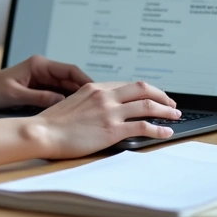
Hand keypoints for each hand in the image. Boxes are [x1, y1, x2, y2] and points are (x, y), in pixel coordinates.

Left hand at [0, 55, 91, 109]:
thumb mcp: (15, 95)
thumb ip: (39, 97)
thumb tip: (62, 100)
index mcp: (38, 64)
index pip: (68, 70)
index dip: (84, 79)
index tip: (97, 90)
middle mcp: (43, 69)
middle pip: (71, 78)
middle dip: (85, 90)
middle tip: (101, 102)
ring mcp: (42, 79)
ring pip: (66, 87)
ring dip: (78, 97)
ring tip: (93, 109)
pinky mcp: (39, 88)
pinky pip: (58, 94)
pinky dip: (68, 101)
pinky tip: (77, 112)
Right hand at [25, 80, 179, 159]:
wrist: (42, 132)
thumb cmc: (51, 123)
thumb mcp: (71, 104)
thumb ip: (88, 103)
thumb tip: (99, 111)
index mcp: (94, 88)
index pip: (126, 85)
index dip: (144, 91)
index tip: (152, 97)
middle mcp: (104, 95)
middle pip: (142, 88)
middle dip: (161, 95)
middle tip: (171, 103)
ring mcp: (109, 111)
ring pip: (147, 105)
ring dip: (166, 110)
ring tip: (175, 115)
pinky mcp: (112, 129)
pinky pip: (143, 126)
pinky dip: (159, 128)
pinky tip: (166, 132)